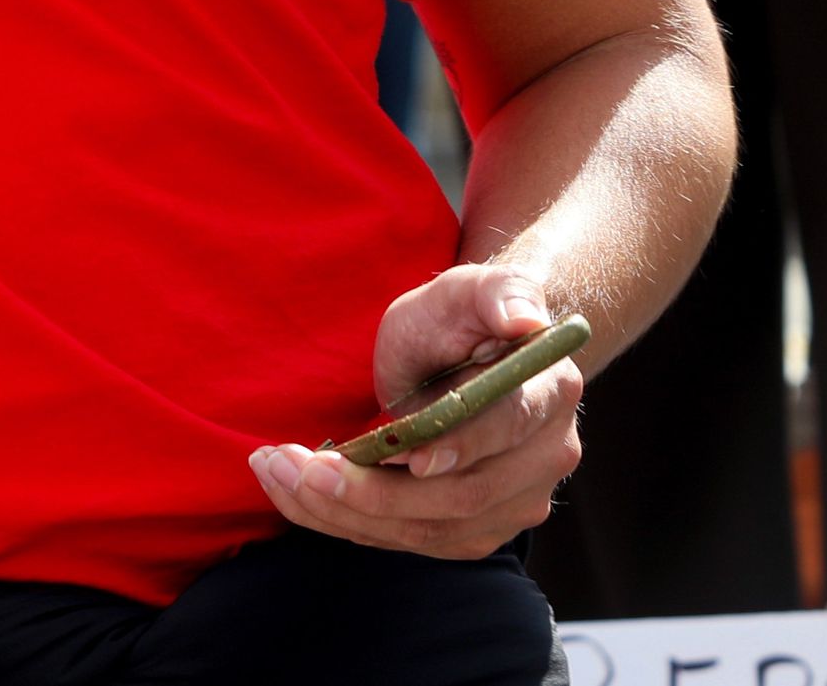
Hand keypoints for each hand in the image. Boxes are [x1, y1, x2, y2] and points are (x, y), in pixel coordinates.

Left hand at [250, 263, 583, 559]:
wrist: (464, 354)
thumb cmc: (461, 316)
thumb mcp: (469, 289)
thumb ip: (499, 293)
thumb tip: (524, 319)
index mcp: (550, 393)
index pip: (510, 429)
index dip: (463, 445)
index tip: (411, 456)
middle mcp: (544, 459)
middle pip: (461, 497)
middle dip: (373, 490)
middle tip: (295, 464)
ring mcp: (511, 503)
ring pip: (427, 530)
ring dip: (343, 511)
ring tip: (277, 472)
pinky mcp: (471, 529)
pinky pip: (406, 539)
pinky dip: (345, 522)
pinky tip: (296, 492)